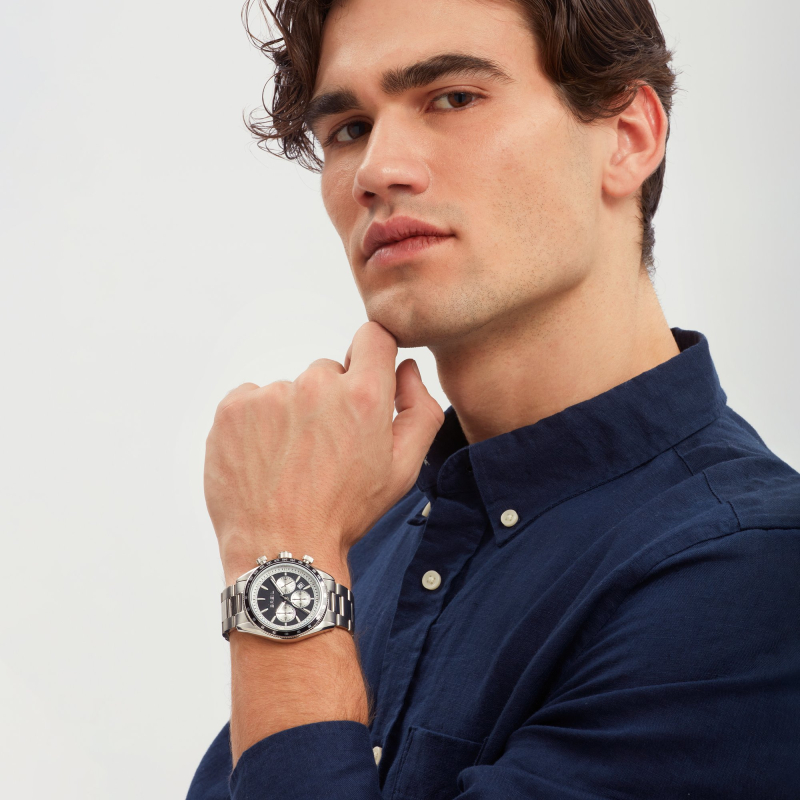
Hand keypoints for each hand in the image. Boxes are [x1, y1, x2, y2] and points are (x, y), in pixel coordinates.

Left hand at [204, 321, 444, 582]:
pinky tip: (266, 459)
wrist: (282, 550)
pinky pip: (252, 400)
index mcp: (363, 396)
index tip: (363, 380)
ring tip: (291, 463)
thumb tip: (406, 369)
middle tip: (324, 449)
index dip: (371, 356)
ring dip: (292, 415)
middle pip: (328, 372)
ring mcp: (271, 394)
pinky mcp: (234, 408)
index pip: (373, 337)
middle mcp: (316, 385)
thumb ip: (420, 410)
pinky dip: (258, 423)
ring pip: (288, 390)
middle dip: (330, 401)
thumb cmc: (345, 512)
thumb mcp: (403, 469)